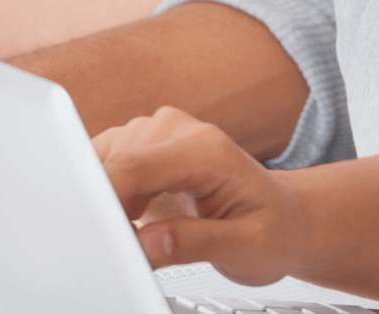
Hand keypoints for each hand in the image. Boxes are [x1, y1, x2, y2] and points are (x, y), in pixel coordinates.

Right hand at [96, 107, 308, 285]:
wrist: (283, 217)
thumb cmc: (271, 229)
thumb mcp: (249, 249)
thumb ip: (197, 244)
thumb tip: (148, 244)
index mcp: (207, 149)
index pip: (137, 166)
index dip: (106, 198)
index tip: (95, 231)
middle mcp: (178, 129)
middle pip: (114, 165)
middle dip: (108, 209)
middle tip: (131, 249)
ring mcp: (156, 131)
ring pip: (102, 163)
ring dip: (109, 202)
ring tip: (146, 232)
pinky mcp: (141, 142)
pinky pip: (103, 162)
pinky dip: (106, 193)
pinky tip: (133, 214)